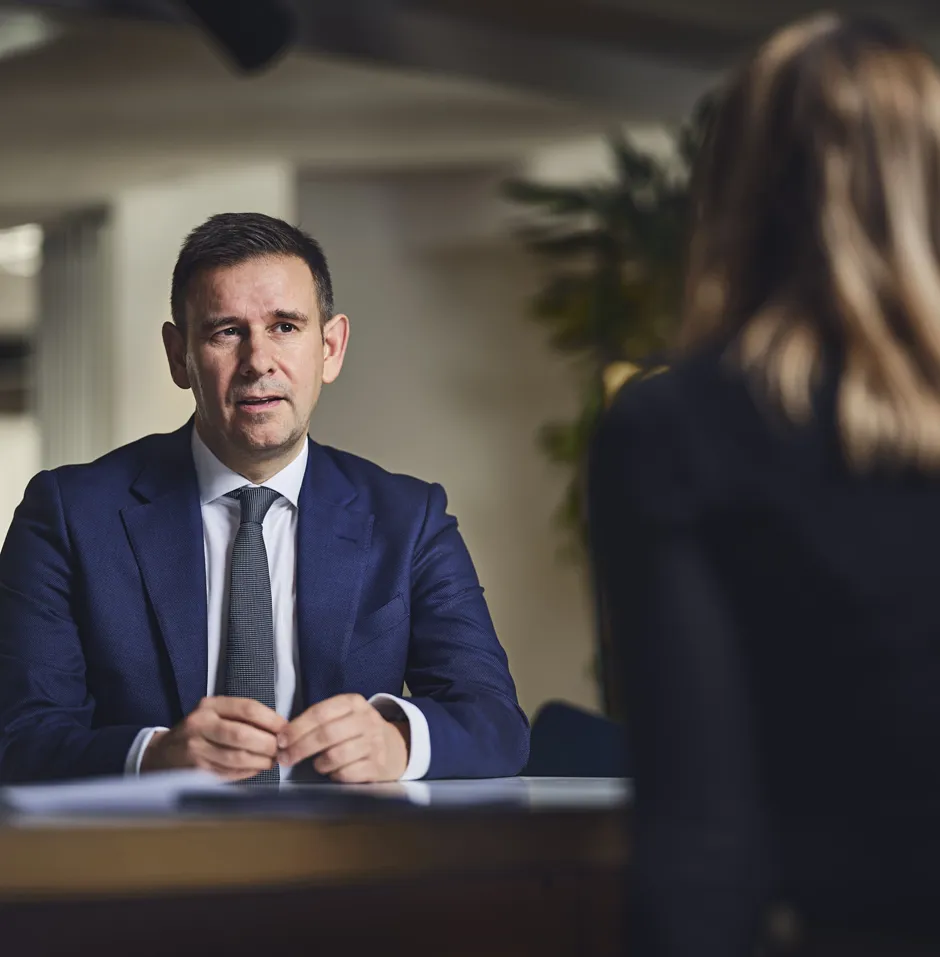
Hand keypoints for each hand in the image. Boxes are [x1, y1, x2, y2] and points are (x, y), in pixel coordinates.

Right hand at [141, 696, 286, 780]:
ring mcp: (196, 749)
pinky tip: (255, 769)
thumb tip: (279, 727)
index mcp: (210, 706)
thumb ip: (243, 716)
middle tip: (280, 749)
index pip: (247, 708)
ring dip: (260, 761)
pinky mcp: (196, 771)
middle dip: (268, 744)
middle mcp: (200, 725)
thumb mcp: (215, 713)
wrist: (162, 754)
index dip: (271, 720)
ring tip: (271, 760)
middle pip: (243, 734)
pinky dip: (248, 772)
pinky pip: (229, 773)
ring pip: (237, 757)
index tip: (285, 728)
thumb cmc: (198, 731)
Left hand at [277, 694, 409, 782]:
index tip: (281, 740)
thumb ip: (319, 721)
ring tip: (317, 764)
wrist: (395, 747)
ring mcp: (374, 743)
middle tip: (285, 758)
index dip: (297, 728)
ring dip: (319, 763)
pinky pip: (347, 774)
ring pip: (336, 756)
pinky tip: (334, 772)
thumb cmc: (357, 732)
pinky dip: (335, 775)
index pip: (320, 713)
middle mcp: (366, 720)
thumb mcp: (344, 715)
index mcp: (354, 703)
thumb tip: (285, 736)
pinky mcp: (377, 765)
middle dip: (300, 748)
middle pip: (326, 734)